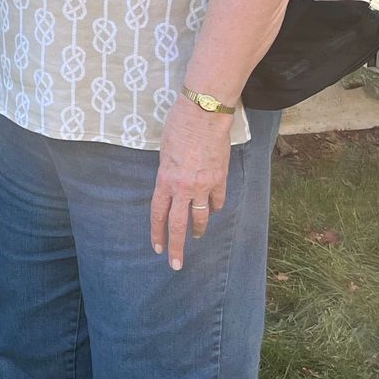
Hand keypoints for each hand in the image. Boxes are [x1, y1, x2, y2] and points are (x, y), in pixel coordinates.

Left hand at [150, 95, 234, 269]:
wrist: (204, 113)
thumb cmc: (178, 125)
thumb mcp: (164, 150)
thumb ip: (167, 171)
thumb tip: (171, 183)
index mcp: (165, 179)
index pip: (158, 214)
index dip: (157, 233)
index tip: (158, 248)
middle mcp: (184, 187)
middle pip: (179, 225)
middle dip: (177, 247)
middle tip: (176, 265)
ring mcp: (204, 185)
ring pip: (202, 216)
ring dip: (198, 228)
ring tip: (196, 235)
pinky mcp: (221, 178)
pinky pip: (218, 201)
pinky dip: (215, 206)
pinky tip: (213, 209)